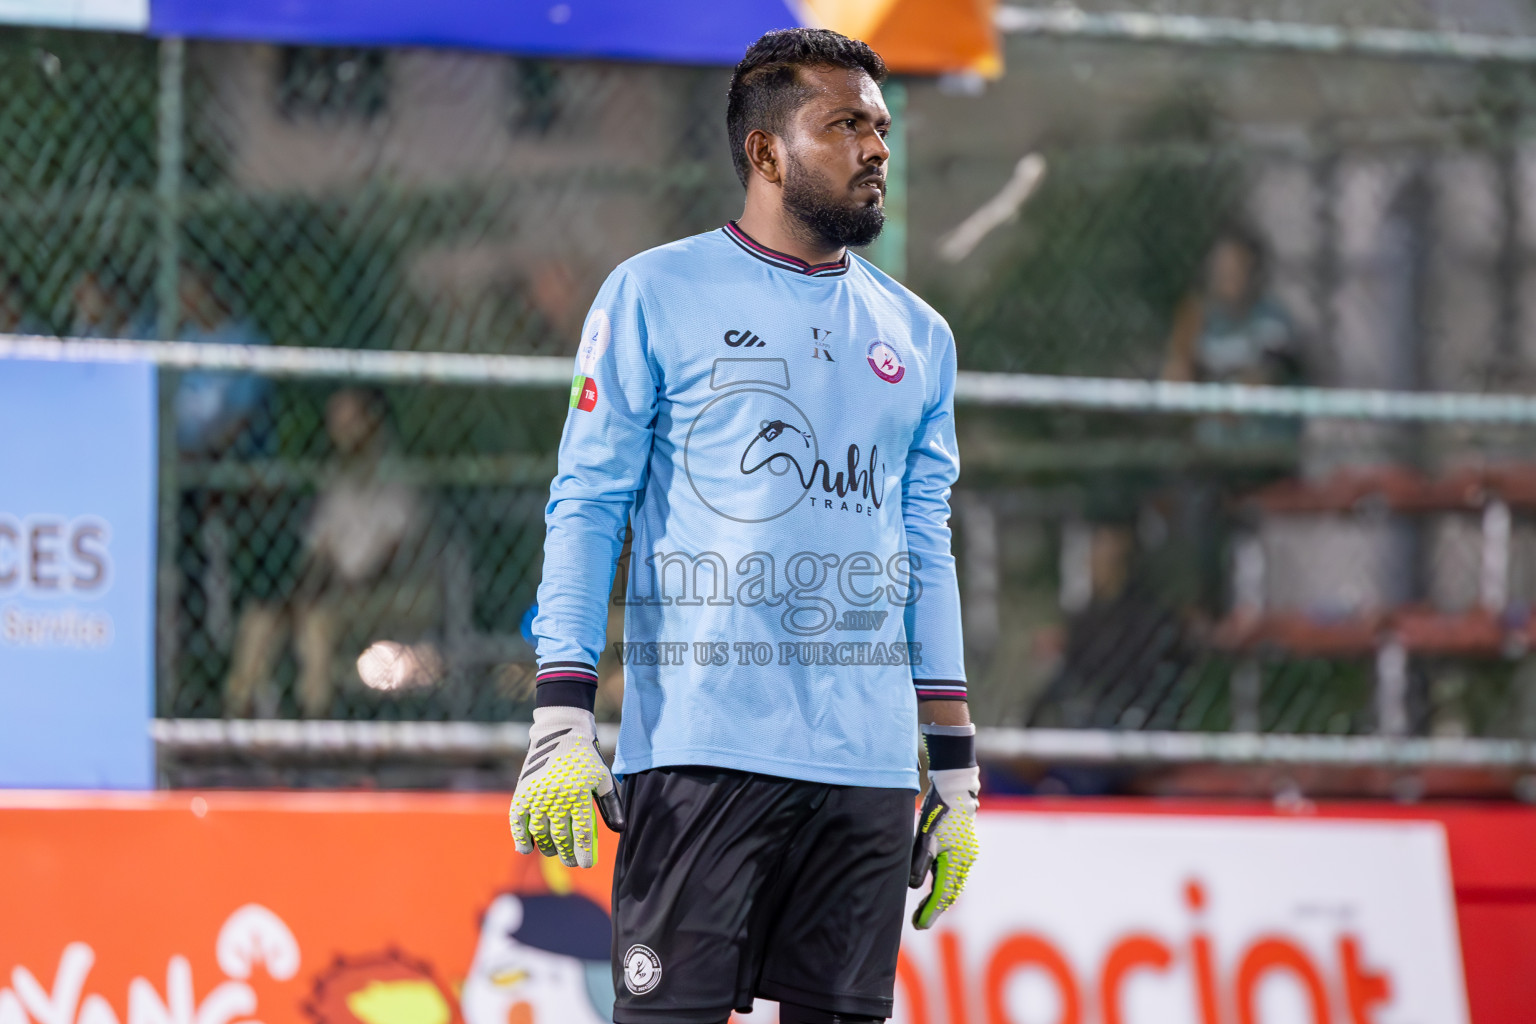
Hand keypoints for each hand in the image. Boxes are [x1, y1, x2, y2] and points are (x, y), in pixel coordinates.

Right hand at [509, 706, 624, 867]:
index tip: (586, 865)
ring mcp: (536, 795)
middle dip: (568, 854)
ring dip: (548, 848)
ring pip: (541, 833)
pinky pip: (518, 823)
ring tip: (555, 852)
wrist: (560, 734)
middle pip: (561, 837)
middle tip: (572, 861)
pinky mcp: (521, 793)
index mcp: (579, 794)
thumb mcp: (602, 779)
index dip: (584, 853)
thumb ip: (611, 805)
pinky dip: (521, 838)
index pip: (582, 833)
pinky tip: (527, 849)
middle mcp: (556, 797)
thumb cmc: (585, 760)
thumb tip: (619, 830)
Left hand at [908, 765, 979, 928]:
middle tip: (917, 922)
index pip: (943, 895)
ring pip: (952, 885)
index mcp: (956, 861)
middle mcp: (965, 862)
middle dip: (934, 909)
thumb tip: (914, 886)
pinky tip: (932, 888)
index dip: (930, 911)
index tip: (919, 925)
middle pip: (950, 894)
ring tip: (921, 910)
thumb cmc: (938, 813)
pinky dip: (942, 886)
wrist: (954, 790)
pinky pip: (953, 875)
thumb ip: (920, 862)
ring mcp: (965, 856)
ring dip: (938, 899)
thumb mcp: (926, 837)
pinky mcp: (962, 849)